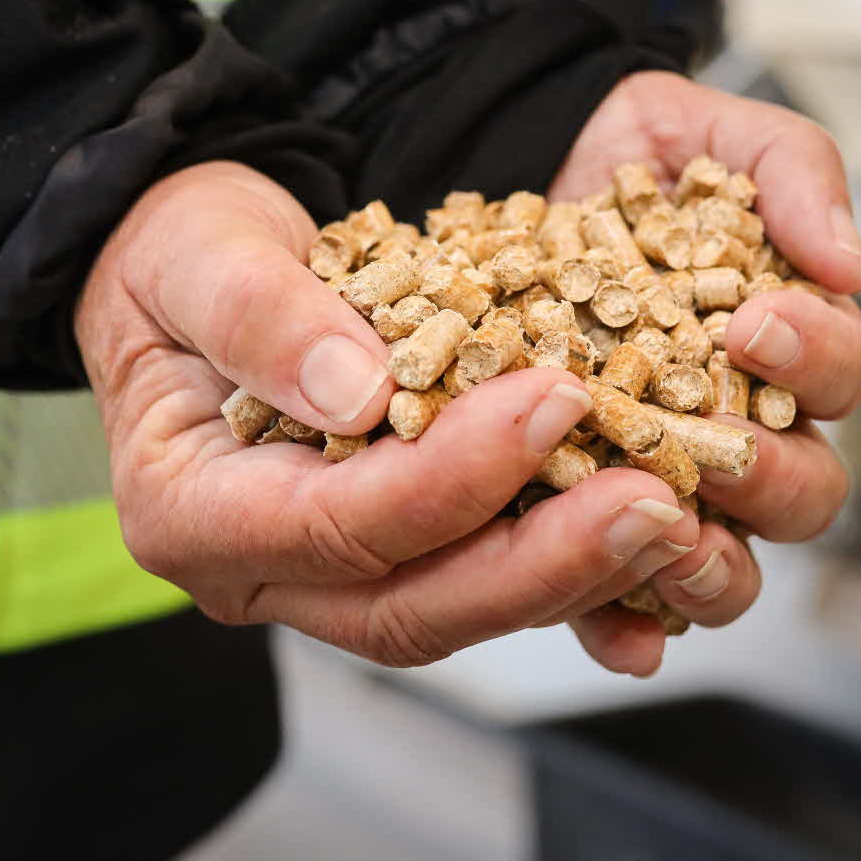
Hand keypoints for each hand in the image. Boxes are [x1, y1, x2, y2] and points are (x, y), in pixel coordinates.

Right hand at [75, 161, 699, 667]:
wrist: (194, 264)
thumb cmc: (179, 253)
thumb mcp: (197, 252)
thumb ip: (260, 315)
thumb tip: (359, 393)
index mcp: (191, 511)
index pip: (336, 523)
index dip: (452, 476)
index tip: (551, 399)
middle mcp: (260, 570)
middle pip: (413, 605)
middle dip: (541, 562)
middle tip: (657, 500)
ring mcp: (330, 576)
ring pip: (462, 609)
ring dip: (577, 573)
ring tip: (681, 514)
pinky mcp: (397, 554)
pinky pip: (489, 580)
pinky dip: (574, 566)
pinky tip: (661, 539)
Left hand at [548, 71, 860, 675]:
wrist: (514, 168)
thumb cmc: (631, 161)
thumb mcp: (713, 138)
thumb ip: (791, 174)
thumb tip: (849, 261)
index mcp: (786, 348)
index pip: (838, 375)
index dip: (812, 359)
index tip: (756, 323)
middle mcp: (736, 429)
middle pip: (800, 493)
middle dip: (770, 477)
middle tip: (717, 444)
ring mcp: (659, 483)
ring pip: (723, 564)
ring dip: (711, 568)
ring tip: (673, 542)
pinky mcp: (575, 518)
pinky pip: (615, 596)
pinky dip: (625, 624)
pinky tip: (618, 633)